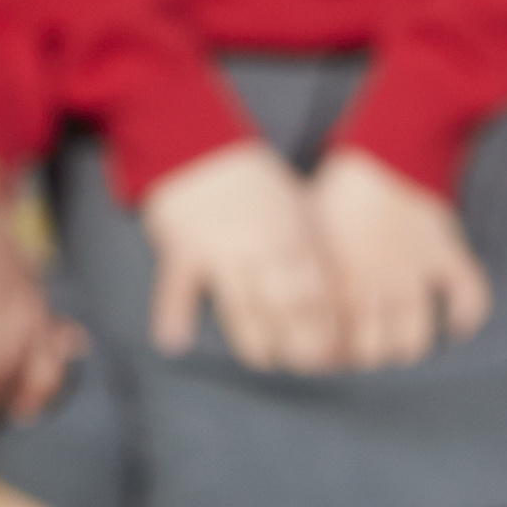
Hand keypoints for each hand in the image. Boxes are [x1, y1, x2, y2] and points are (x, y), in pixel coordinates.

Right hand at [140, 141, 346, 372]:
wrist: (197, 141)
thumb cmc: (251, 176)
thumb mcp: (295, 202)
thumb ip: (309, 243)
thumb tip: (331, 285)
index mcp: (293, 233)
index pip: (319, 292)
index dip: (328, 326)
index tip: (334, 350)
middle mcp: (261, 246)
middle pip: (287, 309)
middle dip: (302, 344)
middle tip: (306, 365)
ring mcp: (221, 250)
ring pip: (241, 310)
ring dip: (256, 343)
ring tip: (265, 362)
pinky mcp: (182, 249)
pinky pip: (177, 289)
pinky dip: (173, 315)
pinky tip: (173, 342)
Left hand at [305, 147, 489, 367]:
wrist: (386, 148)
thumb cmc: (334, 187)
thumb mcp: (305, 230)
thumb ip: (303, 271)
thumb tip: (287, 302)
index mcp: (338, 281)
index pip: (335, 345)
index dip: (332, 356)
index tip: (330, 351)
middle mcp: (375, 286)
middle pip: (373, 352)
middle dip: (367, 355)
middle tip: (365, 345)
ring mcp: (413, 274)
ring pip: (415, 339)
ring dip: (409, 346)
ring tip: (402, 341)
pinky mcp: (446, 255)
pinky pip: (470, 296)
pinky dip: (468, 315)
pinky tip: (458, 326)